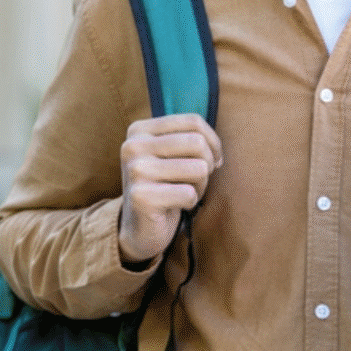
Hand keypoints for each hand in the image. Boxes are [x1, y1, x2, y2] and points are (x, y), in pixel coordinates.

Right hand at [119, 114, 222, 265]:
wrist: (139, 229)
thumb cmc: (164, 186)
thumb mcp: (172, 155)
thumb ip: (190, 139)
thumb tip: (217, 150)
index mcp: (139, 130)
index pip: (193, 121)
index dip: (213, 142)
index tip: (213, 159)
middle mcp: (133, 146)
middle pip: (197, 143)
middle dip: (207, 165)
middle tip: (196, 180)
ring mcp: (135, 171)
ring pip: (198, 168)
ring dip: (200, 185)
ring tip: (184, 192)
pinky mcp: (141, 197)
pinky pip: (189, 193)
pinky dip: (190, 202)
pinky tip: (175, 206)